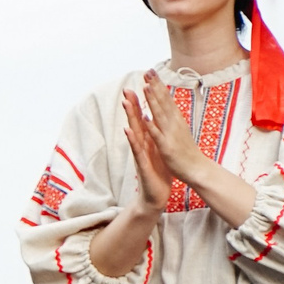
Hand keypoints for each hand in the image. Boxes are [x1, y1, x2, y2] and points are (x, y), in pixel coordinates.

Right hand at [120, 86, 173, 216]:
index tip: (139, 87)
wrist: (156, 196)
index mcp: (148, 142)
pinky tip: (128, 131)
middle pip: (136, 122)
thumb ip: (154, 139)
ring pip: (134, 133)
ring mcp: (140, 154)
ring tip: (126, 103)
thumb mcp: (158, 152)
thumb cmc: (157, 174)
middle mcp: (141, 145)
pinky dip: (132, 140)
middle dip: (132, 106)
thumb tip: (153, 125)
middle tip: (127, 89)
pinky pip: (137, 151)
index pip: (143, 119)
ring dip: (130, 117)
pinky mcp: (142, 165)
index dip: (141, 105)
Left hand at [136, 71, 210, 184]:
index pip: (166, 99)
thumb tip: (168, 105)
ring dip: (153, 100)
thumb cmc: (187, 151)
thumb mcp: (179, 130)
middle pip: (163, 102)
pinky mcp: (166, 147)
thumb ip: (172, 118)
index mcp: (176, 120)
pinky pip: (157, 135)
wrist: (198, 170)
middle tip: (148, 71)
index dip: (158, 85)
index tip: (151, 70)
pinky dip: (151, 125)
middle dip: (155, 86)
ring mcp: (170, 134)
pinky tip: (144, 116)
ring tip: (145, 86)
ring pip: (160, 114)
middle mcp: (174, 124)